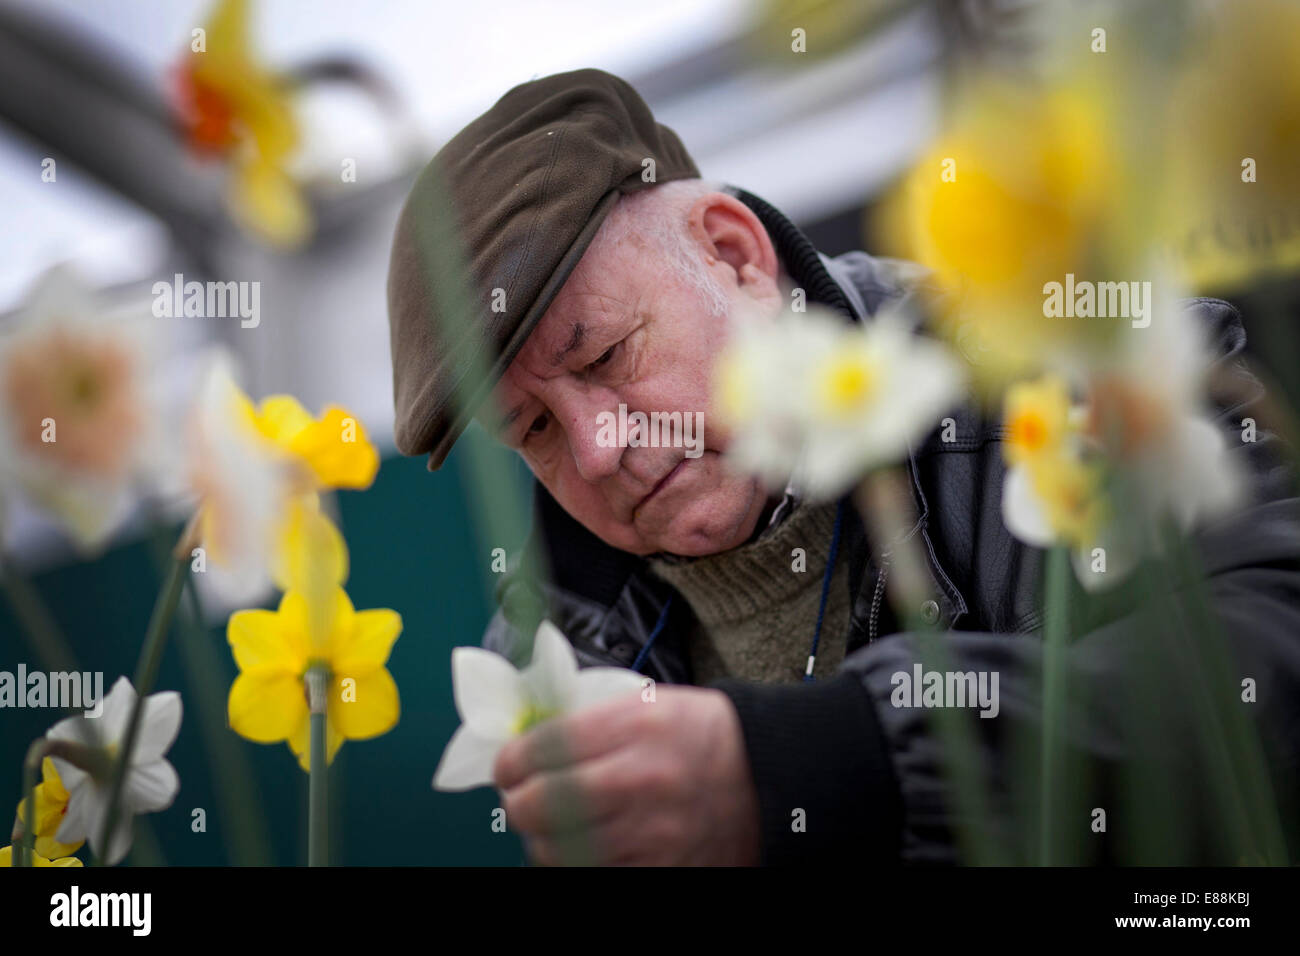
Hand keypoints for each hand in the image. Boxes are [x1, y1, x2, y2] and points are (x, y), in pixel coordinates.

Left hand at [494, 685, 760, 864]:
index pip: (543, 748)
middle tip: (523, 797)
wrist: (764, 776)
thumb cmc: (699, 736)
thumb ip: (587, 722)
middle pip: (540, 805)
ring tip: (553, 824)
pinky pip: (594, 873)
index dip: (511, 760)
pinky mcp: (662, 869)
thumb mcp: (646, 705)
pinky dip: (578, 861)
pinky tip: (584, 845)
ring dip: (543, 838)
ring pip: (558, 849)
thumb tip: (524, 744)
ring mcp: (652, 833)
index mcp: (636, 727)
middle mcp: (642, 780)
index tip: (508, 765)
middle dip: (519, 803)